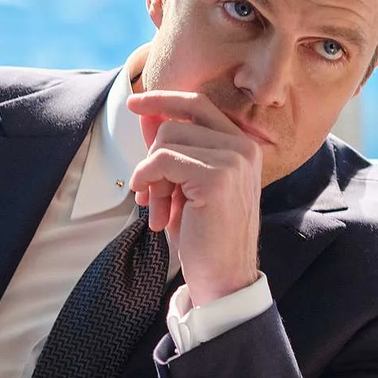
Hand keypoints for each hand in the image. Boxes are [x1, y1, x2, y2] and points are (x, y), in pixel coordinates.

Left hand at [127, 90, 261, 305]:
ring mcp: (233, 159)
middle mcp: (243, 146)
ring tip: (160, 210)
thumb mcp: (183, 185)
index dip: (162, 99)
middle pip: (174, 123)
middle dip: (152, 159)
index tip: (133, 104)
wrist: (224, 278)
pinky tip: (157, 212)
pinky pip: (162, 161)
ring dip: (151, 177)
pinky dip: (147, 181)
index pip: (197, 103)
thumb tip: (147, 114)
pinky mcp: (217, 176)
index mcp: (242, 146)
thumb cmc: (205, 236)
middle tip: (152, 196)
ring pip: (166, 141)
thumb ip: (171, 148)